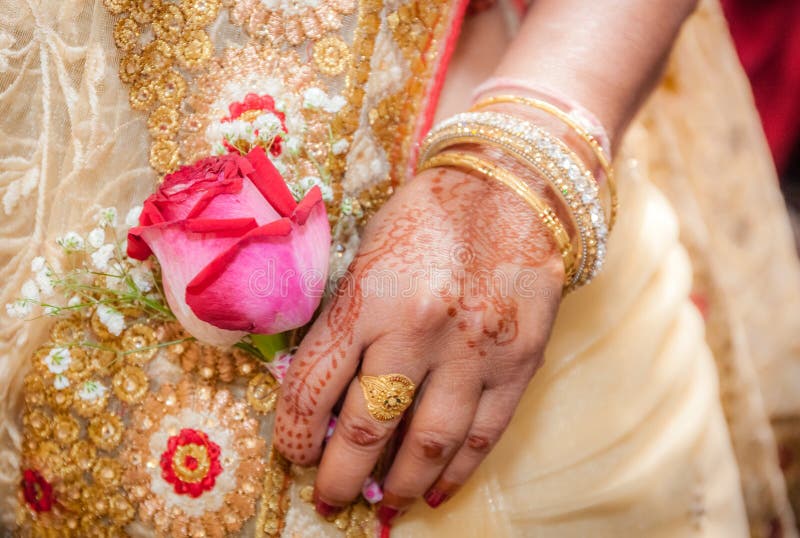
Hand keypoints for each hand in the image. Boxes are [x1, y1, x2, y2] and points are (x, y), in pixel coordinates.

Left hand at [273, 158, 563, 523]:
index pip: (313, 386)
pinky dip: (457, 472)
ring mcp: (475, 351)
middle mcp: (420, 329)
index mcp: (370, 296)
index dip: (294, 432)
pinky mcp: (519, 362)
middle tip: (329, 496)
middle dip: (338, 475)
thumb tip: (321, 389)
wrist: (514, 186)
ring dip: (399, 485)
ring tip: (381, 501)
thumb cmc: (428, 214)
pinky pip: (484, 435)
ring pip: (428, 445)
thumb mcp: (366, 254)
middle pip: (366, 429)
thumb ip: (344, 320)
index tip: (293, 451)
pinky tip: (436, 491)